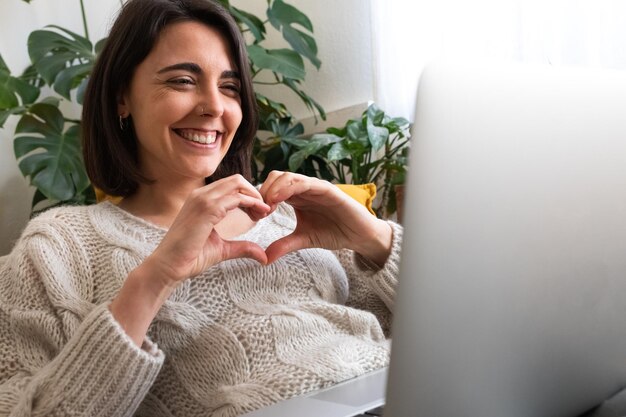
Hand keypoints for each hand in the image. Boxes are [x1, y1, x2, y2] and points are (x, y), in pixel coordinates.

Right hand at [146, 175, 269, 288]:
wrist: (168, 267)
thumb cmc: (190, 257)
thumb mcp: (222, 249)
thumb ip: (242, 247)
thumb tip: (263, 256)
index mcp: (201, 199)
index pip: (232, 186)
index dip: (250, 196)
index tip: (260, 213)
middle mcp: (201, 194)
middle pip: (237, 180)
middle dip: (255, 193)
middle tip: (265, 212)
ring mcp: (202, 200)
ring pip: (238, 184)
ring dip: (255, 197)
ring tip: (263, 214)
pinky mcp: (206, 209)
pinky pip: (236, 198)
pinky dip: (251, 204)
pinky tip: (258, 216)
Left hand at [259, 171, 392, 265]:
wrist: (358, 236)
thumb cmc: (334, 233)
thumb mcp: (304, 240)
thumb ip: (284, 245)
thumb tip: (264, 258)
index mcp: (296, 197)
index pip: (271, 188)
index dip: (259, 199)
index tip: (252, 216)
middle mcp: (304, 188)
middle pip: (275, 177)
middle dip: (263, 191)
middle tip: (258, 211)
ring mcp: (315, 187)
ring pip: (288, 177)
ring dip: (274, 188)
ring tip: (267, 205)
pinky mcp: (327, 189)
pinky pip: (306, 183)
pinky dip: (291, 188)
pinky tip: (280, 199)